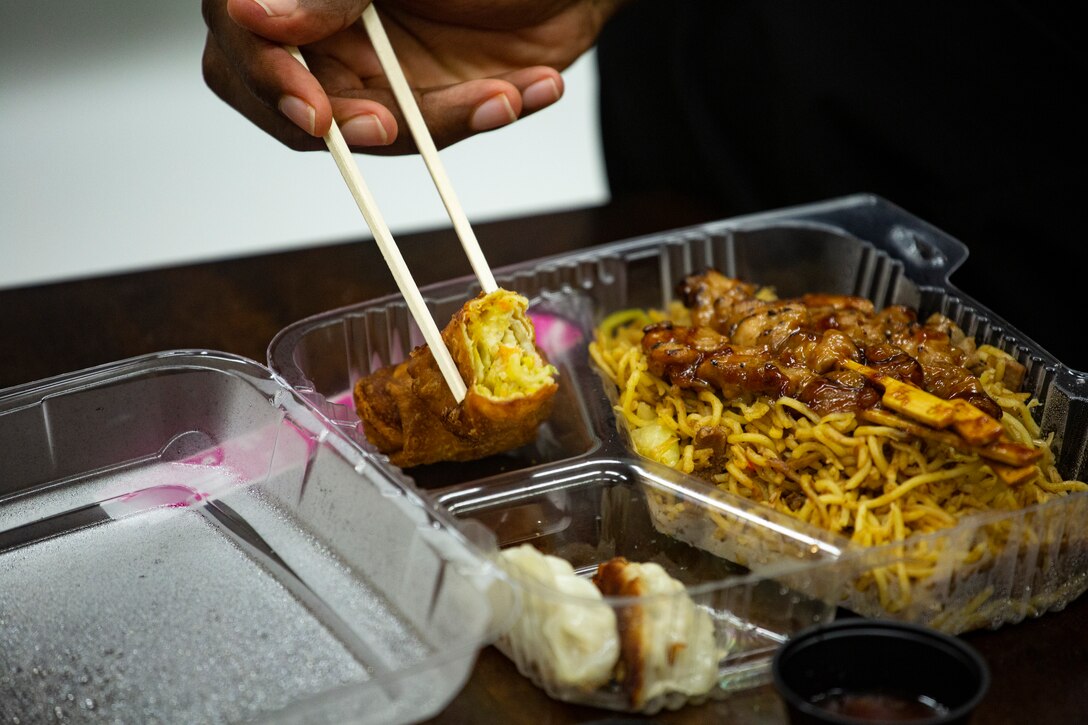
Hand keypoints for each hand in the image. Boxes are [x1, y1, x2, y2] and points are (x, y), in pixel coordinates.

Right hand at [202, 0, 621, 153]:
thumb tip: (250, 14)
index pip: (242, 40)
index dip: (268, 81)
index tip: (312, 111)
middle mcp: (326, 27)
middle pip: (299, 104)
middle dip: (353, 123)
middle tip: (390, 125)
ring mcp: (376, 66)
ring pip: (380, 128)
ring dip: (445, 118)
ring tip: (503, 95)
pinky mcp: (430, 96)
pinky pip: (444, 128)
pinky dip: (490, 115)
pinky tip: (530, 89)